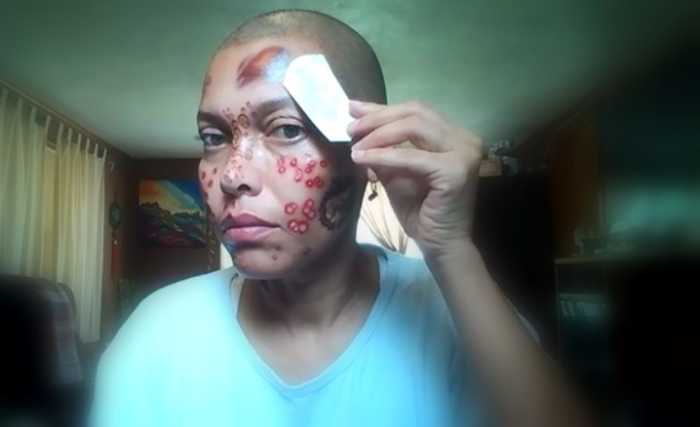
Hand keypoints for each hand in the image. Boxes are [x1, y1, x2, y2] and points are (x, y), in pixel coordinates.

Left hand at [348, 100, 482, 257]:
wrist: (441, 245)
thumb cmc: (420, 212)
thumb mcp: (395, 171)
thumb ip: (382, 145)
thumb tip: (355, 117)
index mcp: (455, 135)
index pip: (416, 111)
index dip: (383, 108)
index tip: (353, 109)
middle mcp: (465, 138)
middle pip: (416, 113)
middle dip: (378, 118)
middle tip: (351, 129)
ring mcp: (465, 152)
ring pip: (414, 127)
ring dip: (379, 134)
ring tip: (356, 145)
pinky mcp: (456, 170)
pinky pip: (411, 156)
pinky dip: (384, 155)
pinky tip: (362, 159)